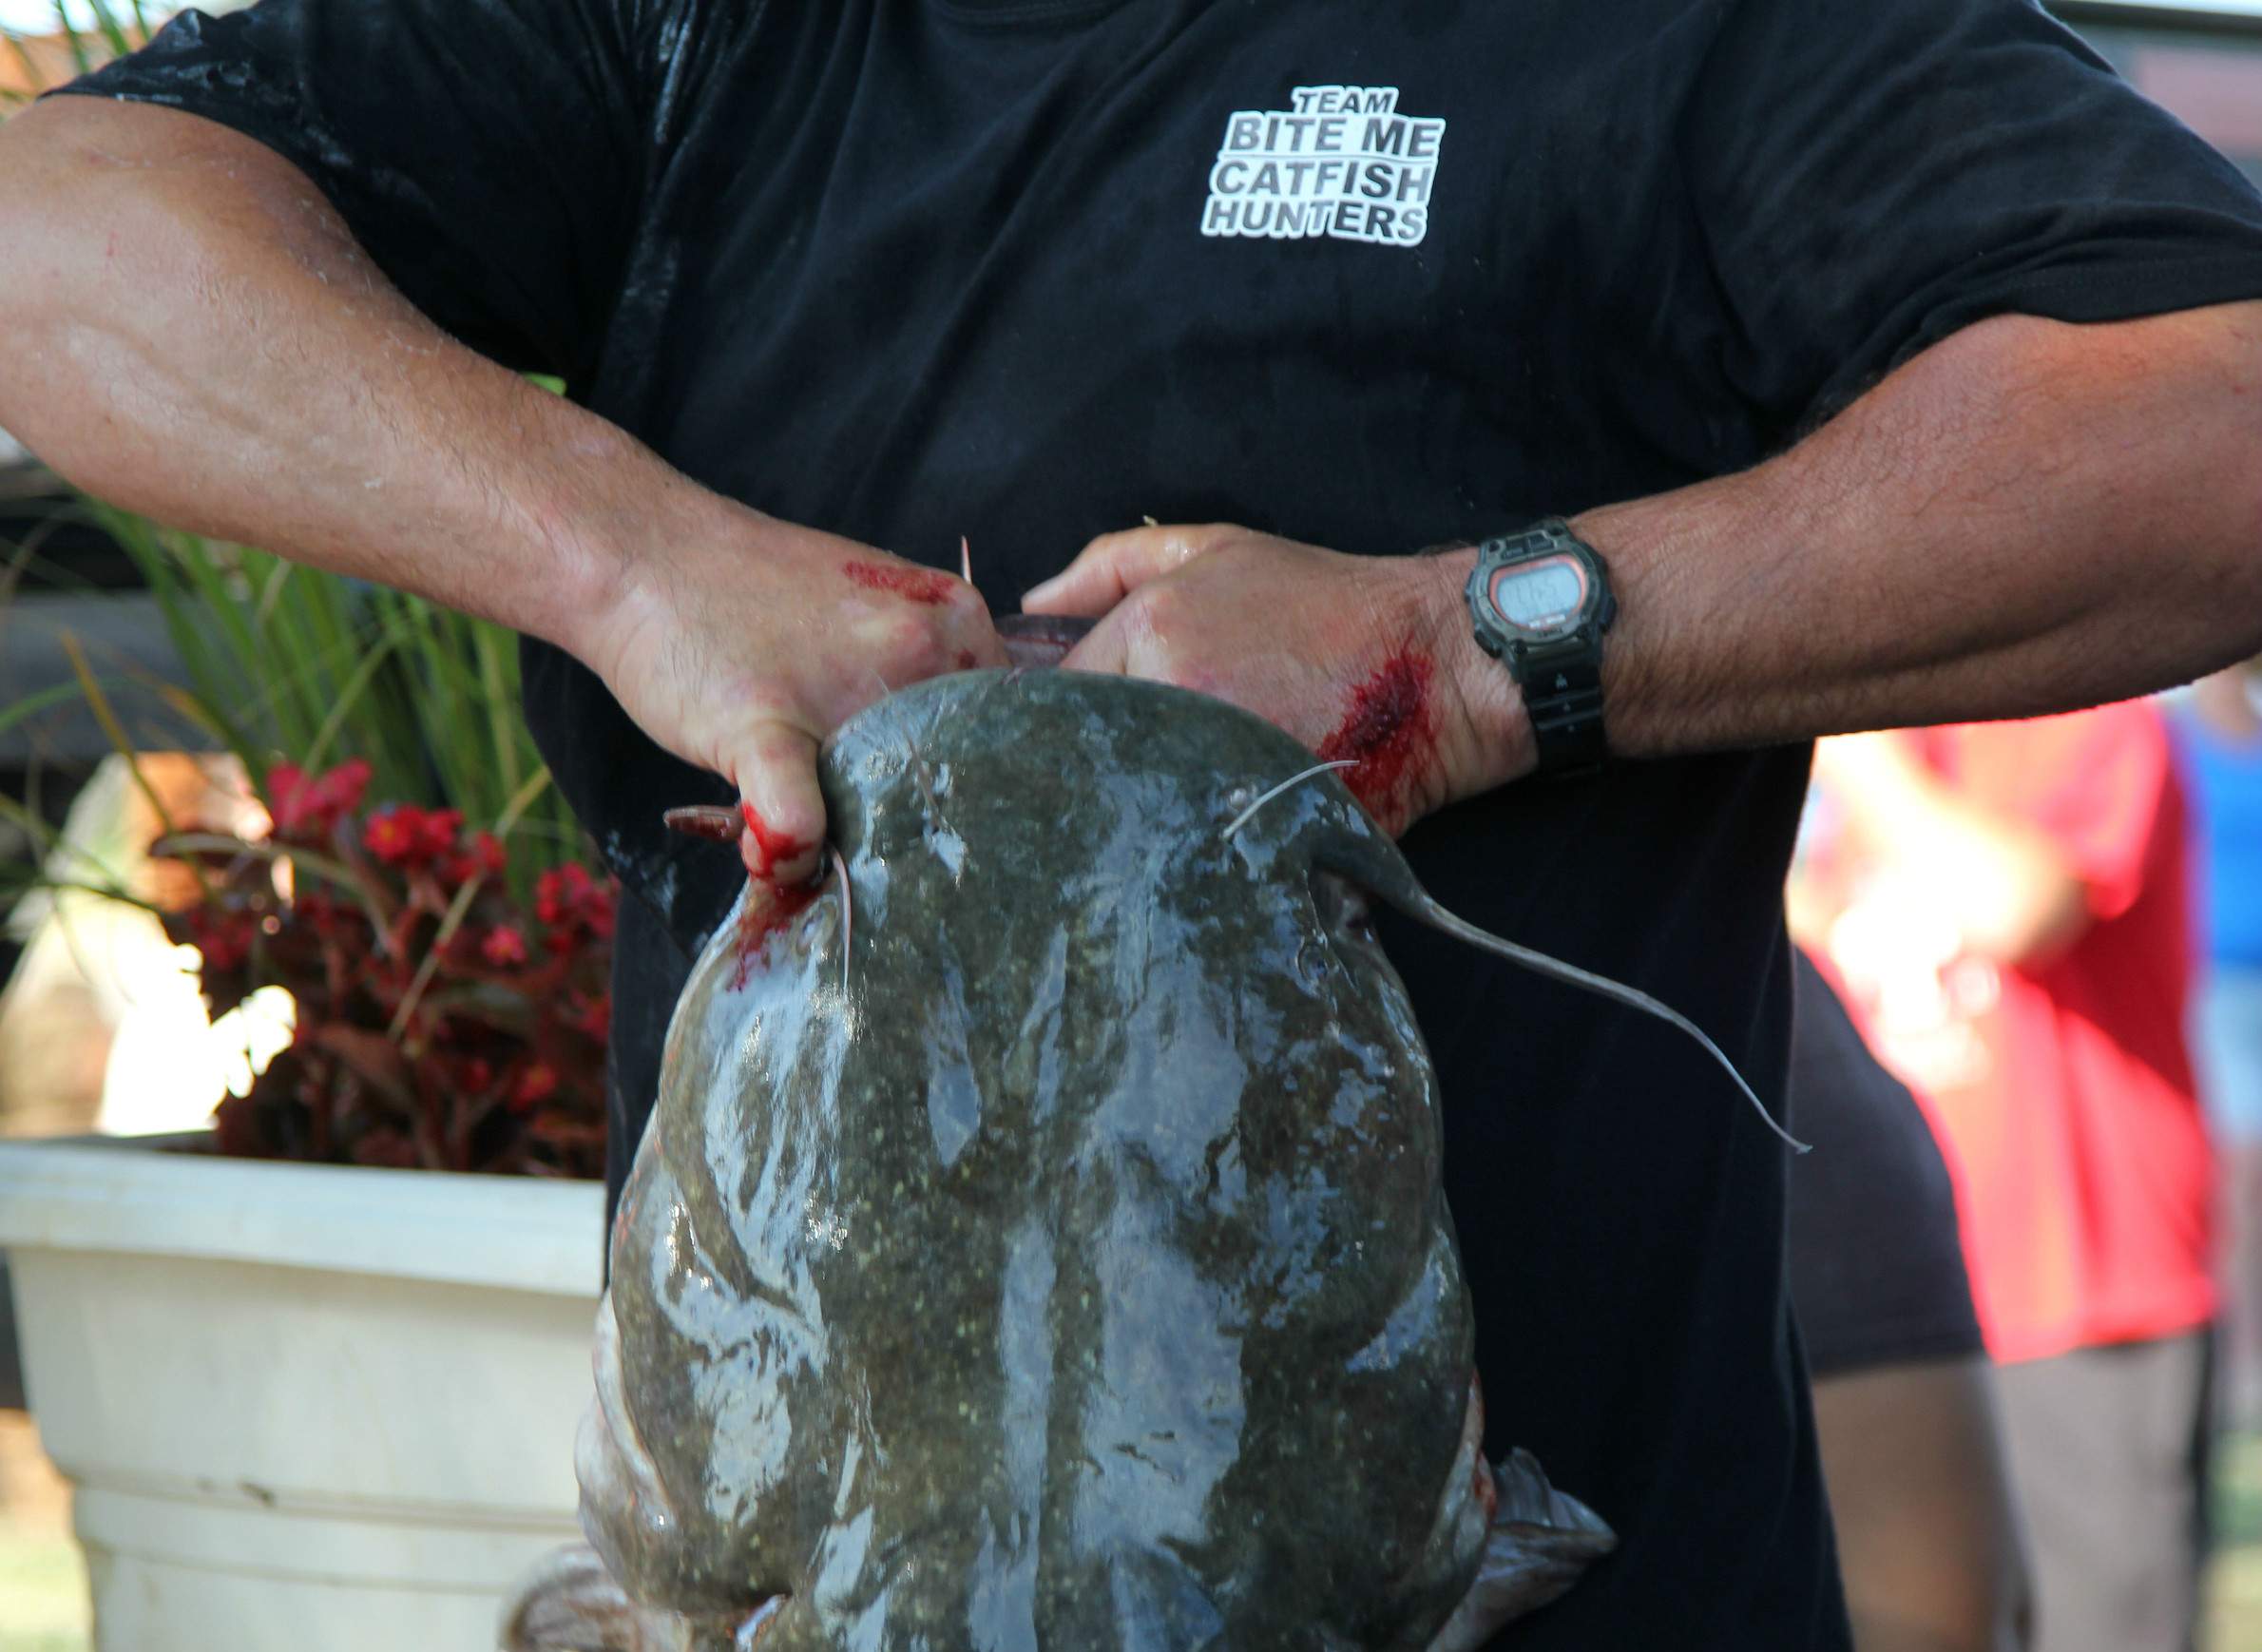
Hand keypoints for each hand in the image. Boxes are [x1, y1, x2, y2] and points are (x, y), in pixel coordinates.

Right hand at [575, 507, 1006, 887]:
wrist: (648, 552)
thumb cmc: (760, 594)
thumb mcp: (875, 607)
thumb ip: (925, 676)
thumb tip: (967, 766)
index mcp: (956, 619)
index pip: (1017, 727)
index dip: (991, 782)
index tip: (959, 811)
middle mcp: (918, 646)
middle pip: (966, 772)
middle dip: (935, 821)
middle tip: (901, 846)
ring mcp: (842, 686)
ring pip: (890, 802)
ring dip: (867, 844)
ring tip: (837, 852)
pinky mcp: (763, 723)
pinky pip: (798, 810)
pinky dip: (792, 844)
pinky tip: (780, 854)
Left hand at [1023, 523, 1526, 833]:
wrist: (1437, 664)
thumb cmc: (1324, 603)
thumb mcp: (1214, 550)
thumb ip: (1108, 565)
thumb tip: (1029, 601)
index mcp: (1154, 635)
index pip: (1056, 695)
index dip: (1060, 709)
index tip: (1083, 717)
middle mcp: (1175, 705)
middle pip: (1086, 758)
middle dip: (1091, 761)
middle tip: (1119, 759)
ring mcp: (1215, 772)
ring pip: (1128, 806)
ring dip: (1135, 802)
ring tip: (1168, 786)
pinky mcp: (1256, 823)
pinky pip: (1185, 842)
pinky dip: (1184, 835)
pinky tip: (1204, 818)